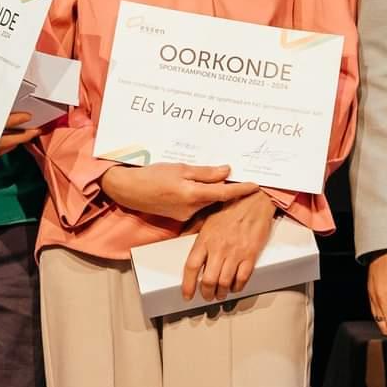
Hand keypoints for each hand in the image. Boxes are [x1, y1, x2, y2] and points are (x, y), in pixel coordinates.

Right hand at [102, 161, 257, 222]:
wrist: (130, 190)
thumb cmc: (153, 175)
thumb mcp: (181, 168)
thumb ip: (205, 172)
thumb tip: (227, 171)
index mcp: (193, 194)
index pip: (224, 193)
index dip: (241, 190)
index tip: (256, 186)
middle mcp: (192, 209)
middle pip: (217, 199)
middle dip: (228, 190)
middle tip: (241, 177)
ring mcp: (186, 216)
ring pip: (207, 204)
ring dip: (214, 194)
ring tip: (220, 180)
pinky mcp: (180, 218)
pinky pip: (198, 207)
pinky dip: (203, 199)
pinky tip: (200, 188)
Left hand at [182, 189, 277, 300]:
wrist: (255, 200)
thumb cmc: (231, 207)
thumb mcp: (207, 216)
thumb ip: (193, 229)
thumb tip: (181, 238)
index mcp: (205, 238)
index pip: (192, 267)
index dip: (188, 285)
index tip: (187, 295)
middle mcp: (219, 247)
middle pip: (208, 280)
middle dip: (206, 293)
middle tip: (207, 296)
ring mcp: (236, 252)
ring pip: (225, 282)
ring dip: (221, 293)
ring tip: (220, 294)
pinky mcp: (251, 254)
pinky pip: (242, 278)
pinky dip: (237, 287)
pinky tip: (235, 286)